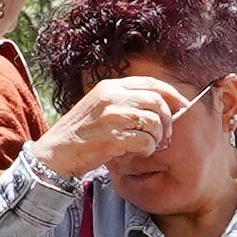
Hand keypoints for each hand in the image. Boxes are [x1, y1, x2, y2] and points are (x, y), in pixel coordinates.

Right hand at [36, 76, 189, 182]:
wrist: (53, 154)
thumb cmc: (78, 134)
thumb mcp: (98, 107)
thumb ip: (123, 102)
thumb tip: (157, 106)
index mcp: (109, 87)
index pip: (151, 83)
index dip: (171, 94)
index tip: (183, 106)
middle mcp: (112, 97)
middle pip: (157, 101)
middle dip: (167, 119)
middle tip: (164, 135)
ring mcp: (112, 117)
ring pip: (155, 121)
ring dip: (157, 137)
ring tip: (148, 145)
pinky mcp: (113, 138)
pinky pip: (146, 141)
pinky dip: (147, 148)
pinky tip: (137, 152)